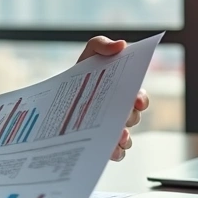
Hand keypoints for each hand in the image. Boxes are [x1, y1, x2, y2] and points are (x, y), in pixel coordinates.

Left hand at [76, 36, 148, 161]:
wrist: (56, 97)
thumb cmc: (79, 75)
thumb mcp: (89, 54)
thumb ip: (102, 44)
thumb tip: (121, 45)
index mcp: (123, 91)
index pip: (140, 97)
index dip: (141, 99)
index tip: (136, 100)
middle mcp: (121, 112)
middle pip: (133, 118)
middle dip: (129, 118)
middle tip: (122, 117)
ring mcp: (112, 129)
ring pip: (127, 137)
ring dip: (125, 137)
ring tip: (117, 136)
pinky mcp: (103, 144)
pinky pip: (116, 152)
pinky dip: (116, 151)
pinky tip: (110, 149)